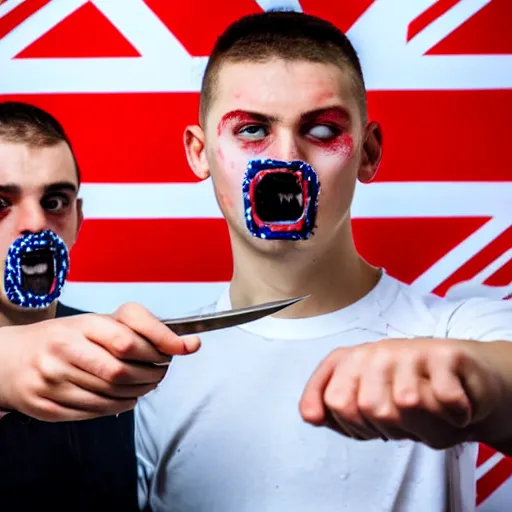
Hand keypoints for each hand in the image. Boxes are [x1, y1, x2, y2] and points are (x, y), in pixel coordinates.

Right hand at [0, 302, 199, 421]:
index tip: (184, 348)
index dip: (161, 346)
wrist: (9, 359)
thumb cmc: (64, 338)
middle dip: (153, 373)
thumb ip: (138, 329)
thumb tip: (186, 344)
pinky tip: (127, 397)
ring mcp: (52, 378)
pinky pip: (95, 411)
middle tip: (163, 370)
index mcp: (80, 324)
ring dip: (141, 391)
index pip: (128, 338)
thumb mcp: (96, 323)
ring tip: (148, 383)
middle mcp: (64, 349)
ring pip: (112, 394)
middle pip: (123, 370)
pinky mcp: (46, 405)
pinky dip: (121, 405)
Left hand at [299, 338, 501, 448]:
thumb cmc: (411, 392)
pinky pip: (443, 400)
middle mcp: (375, 351)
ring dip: (424, 425)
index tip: (369, 425)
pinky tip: (452, 407)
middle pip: (368, 407)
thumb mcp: (366, 402)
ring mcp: (408, 350)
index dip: (352, 426)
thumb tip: (310, 415)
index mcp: (350, 361)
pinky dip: (453, 415)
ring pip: (405, 405)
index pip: (332, 400)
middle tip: (405, 419)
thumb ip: (332, 410)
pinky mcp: (444, 355)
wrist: (464, 379)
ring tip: (429, 413)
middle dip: (390, 428)